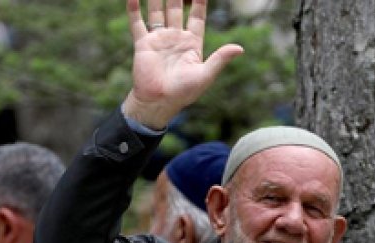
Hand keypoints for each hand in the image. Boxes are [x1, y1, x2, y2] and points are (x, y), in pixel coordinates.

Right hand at [121, 0, 243, 129]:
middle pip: (176, 9)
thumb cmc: (184, 92)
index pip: (197, 17)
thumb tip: (240, 48)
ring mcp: (159, 39)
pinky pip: (138, 23)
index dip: (199, 2)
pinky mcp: (143, 44)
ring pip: (157, 11)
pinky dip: (134, 9)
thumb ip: (220, 59)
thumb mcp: (205, 75)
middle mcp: (175, 38)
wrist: (159, 102)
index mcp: (192, 43)